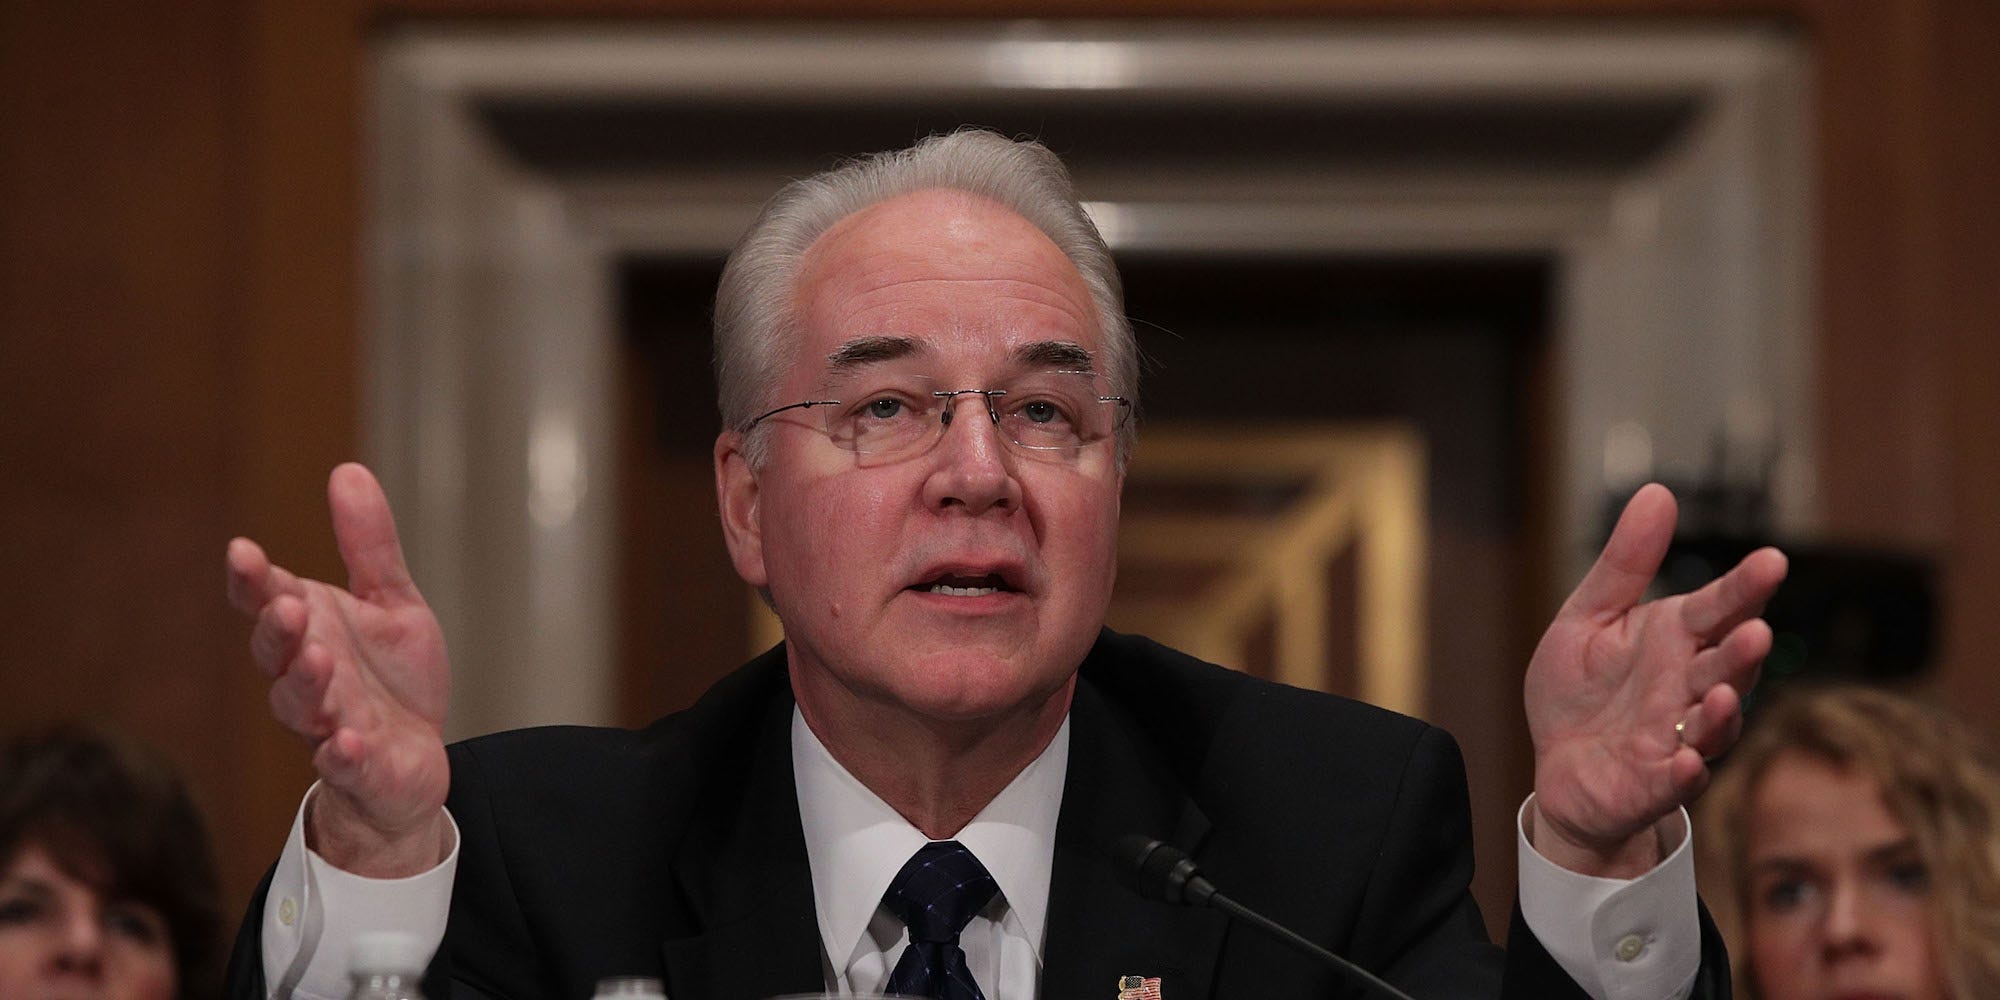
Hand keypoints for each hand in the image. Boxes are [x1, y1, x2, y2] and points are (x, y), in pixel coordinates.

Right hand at [226, 463, 450, 875]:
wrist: (413, 761)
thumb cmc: (391, 679)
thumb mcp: (392, 601)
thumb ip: (369, 545)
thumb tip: (347, 470)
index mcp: (309, 630)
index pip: (266, 601)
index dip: (251, 580)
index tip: (243, 551)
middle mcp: (306, 677)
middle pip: (274, 654)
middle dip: (278, 630)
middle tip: (288, 605)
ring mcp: (327, 725)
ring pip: (301, 707)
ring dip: (305, 684)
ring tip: (317, 659)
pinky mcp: (358, 767)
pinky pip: (342, 763)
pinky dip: (343, 754)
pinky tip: (348, 742)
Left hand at [1525, 483, 1787, 876]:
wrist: (1558, 767)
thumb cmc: (1582, 689)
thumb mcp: (1589, 616)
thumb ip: (1625, 563)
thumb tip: (1657, 492)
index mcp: (1674, 639)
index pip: (1717, 608)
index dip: (1744, 587)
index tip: (1771, 560)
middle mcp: (1687, 687)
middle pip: (1725, 666)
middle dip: (1742, 651)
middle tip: (1755, 630)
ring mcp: (1677, 738)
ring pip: (1713, 724)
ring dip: (1723, 711)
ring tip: (1724, 692)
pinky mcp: (1655, 784)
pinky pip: (1676, 781)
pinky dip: (1685, 774)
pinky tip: (1686, 762)